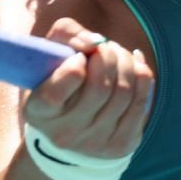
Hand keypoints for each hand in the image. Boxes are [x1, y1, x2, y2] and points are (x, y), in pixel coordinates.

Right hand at [22, 17, 155, 158]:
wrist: (72, 125)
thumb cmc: (59, 76)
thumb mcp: (49, 52)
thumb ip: (67, 35)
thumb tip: (96, 42)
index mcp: (38, 111)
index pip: (55, 94)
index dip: (73, 69)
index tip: (78, 58)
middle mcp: (64, 133)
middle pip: (100, 88)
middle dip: (108, 56)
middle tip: (104, 47)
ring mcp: (95, 143)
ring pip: (124, 92)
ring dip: (125, 62)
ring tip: (117, 54)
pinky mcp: (122, 144)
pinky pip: (142, 101)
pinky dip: (141, 74)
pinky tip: (133, 65)